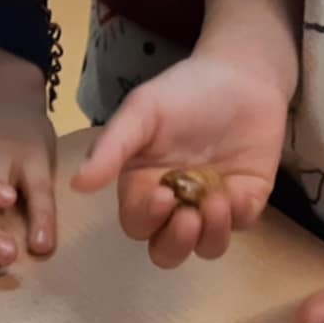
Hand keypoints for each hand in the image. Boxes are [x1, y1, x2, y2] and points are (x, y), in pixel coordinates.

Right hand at [71, 52, 288, 267]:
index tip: (161, 196)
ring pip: (206, 247)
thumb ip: (111, 148)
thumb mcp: (141, 111)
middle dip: (176, 243)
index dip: (147, 218)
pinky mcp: (246, 200)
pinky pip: (242, 225)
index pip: (137, 222)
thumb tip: (77, 185)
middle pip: (167, 250)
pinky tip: (237, 191)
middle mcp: (176, 205)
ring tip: (217, 201)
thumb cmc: (184, 91)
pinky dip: (239, 216)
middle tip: (188, 217)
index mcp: (144, 187)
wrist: (241, 72)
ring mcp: (211, 207)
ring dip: (210, 235)